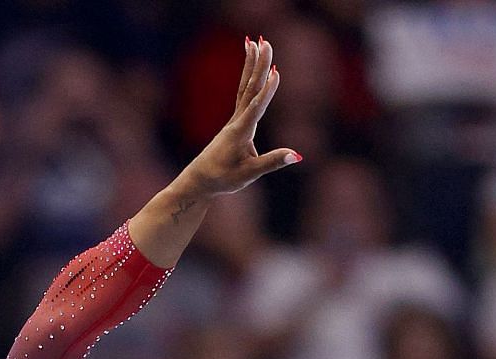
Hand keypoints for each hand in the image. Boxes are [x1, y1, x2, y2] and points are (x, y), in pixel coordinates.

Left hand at [183, 37, 297, 197]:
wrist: (200, 180)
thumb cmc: (223, 179)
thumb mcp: (249, 174)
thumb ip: (272, 162)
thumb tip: (296, 155)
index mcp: (241, 132)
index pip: (256, 107)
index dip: (266, 91)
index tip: (275, 72)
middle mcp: (237, 121)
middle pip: (250, 88)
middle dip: (259, 64)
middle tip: (265, 41)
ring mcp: (235, 120)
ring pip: (245, 87)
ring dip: (252, 64)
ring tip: (255, 42)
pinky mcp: (236, 122)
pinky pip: (244, 94)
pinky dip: (249, 77)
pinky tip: (253, 67)